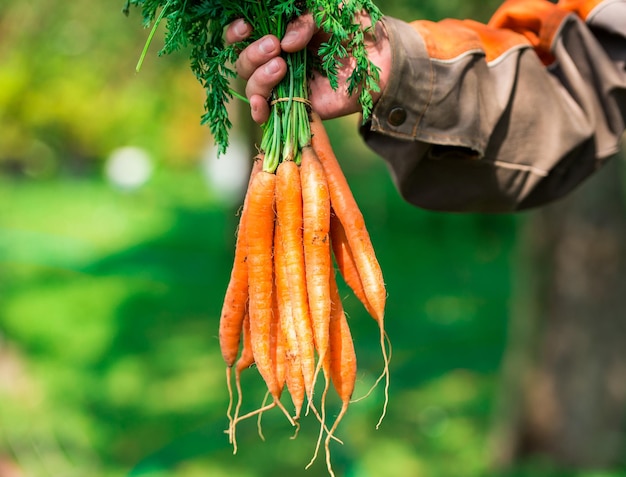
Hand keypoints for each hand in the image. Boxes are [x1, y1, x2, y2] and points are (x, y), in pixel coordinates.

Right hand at [225, 13, 390, 123]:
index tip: (246, 27)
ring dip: (259, 77)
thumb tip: (286, 43)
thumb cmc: (356, 29)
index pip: (244, 34)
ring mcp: (284, 84)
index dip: (236, 32)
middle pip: (243, 61)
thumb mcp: (331, 12)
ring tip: (282, 67)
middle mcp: (277, 59)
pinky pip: (267, 113)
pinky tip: (262, 104)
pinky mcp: (296, 106)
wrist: (383, 61)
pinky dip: (258, 110)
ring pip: (252, 85)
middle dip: (253, 54)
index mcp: (279, 32)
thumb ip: (307, 20)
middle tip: (275, 46)